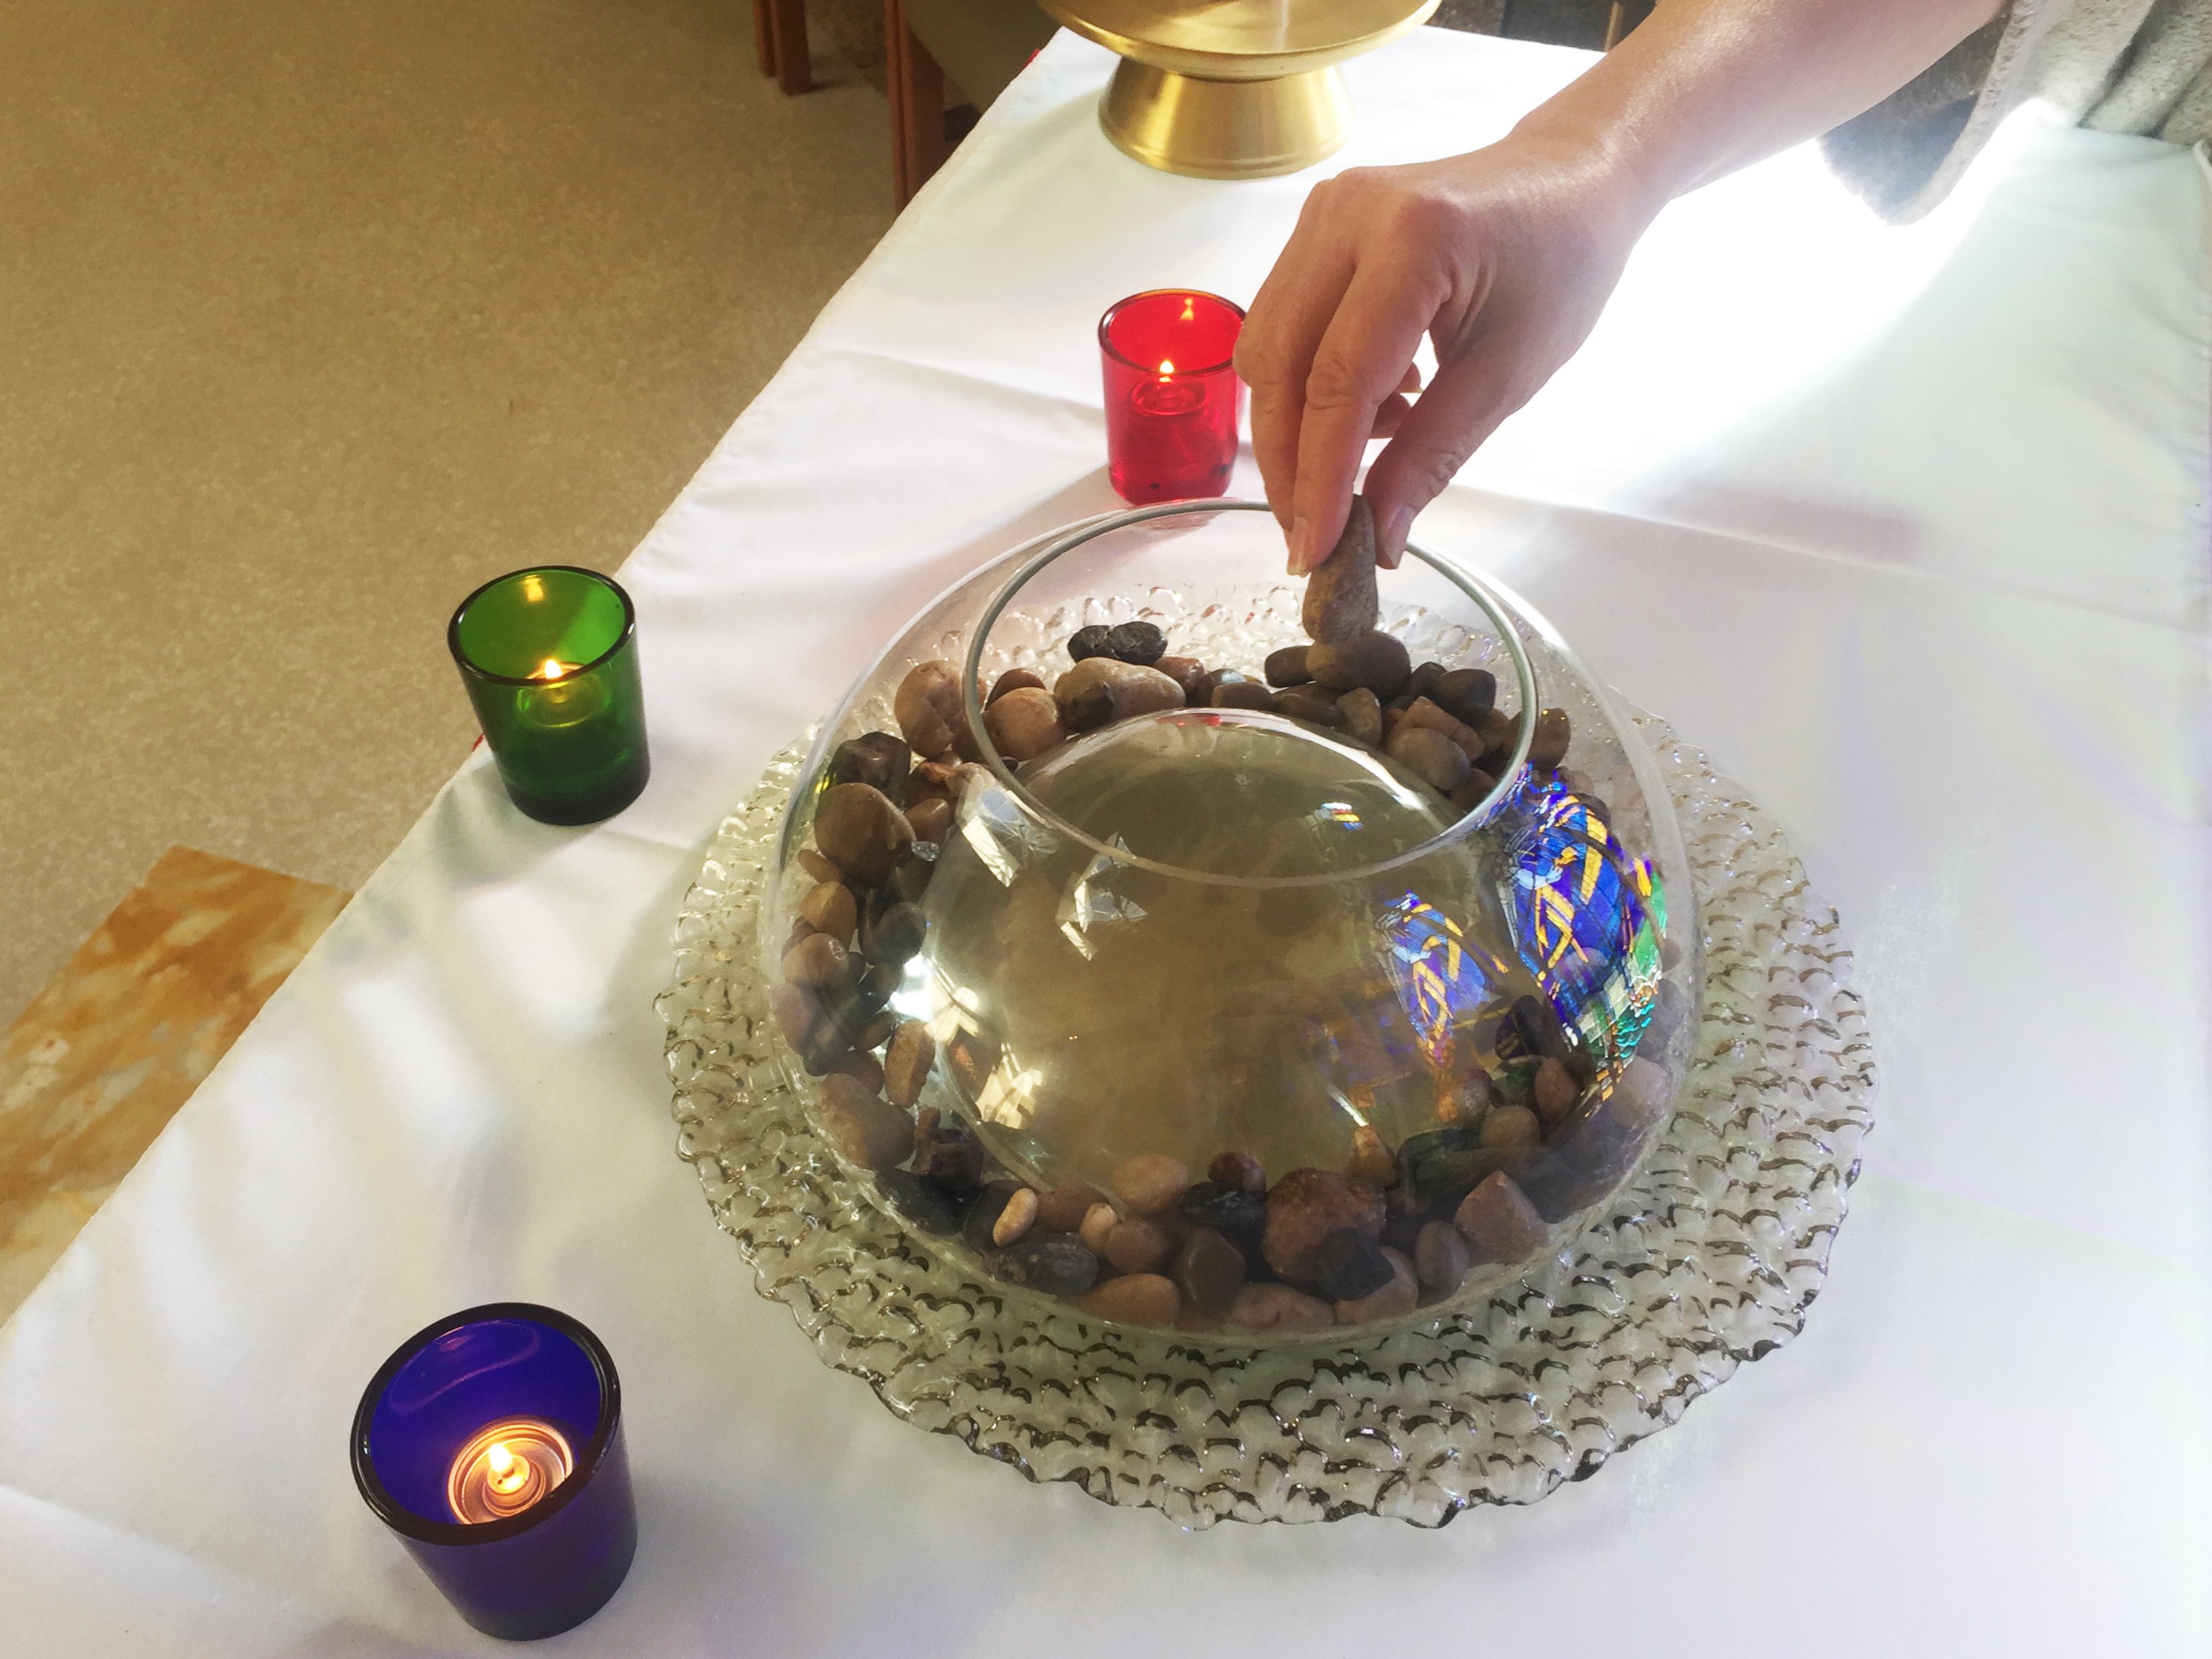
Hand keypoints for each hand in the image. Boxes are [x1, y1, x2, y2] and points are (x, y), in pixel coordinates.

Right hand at [1236, 131, 1652, 572]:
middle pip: (1279, 364)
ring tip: (1363, 459)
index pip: (1338, 380)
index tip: (1315, 552)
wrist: (1572, 177)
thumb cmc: (1563, 265)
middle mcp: (1349, 215)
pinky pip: (1284, 322)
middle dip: (1289, 462)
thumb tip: (1377, 542)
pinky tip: (1374, 404)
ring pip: (1266, 347)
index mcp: (1414, 239)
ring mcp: (1324, 213)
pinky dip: (1309, 384)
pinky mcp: (1317, 225)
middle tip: (1313, 534)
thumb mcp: (1509, 375)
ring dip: (1295, 426)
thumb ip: (1432, 456)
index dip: (1319, 477)